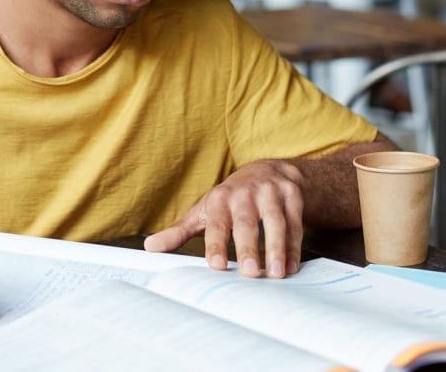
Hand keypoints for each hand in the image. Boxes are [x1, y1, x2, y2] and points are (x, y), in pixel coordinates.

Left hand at [143, 159, 303, 278]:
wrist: (269, 171)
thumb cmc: (231, 199)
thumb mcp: (204, 211)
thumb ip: (179, 231)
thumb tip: (149, 247)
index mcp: (220, 199)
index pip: (217, 223)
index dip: (216, 244)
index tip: (216, 265)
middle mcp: (245, 193)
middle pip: (246, 223)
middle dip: (248, 247)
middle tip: (249, 272)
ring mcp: (271, 193)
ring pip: (275, 222)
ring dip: (277, 248)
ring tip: (276, 274)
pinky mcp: (292, 196)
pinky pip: (295, 224)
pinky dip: (294, 246)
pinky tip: (292, 266)